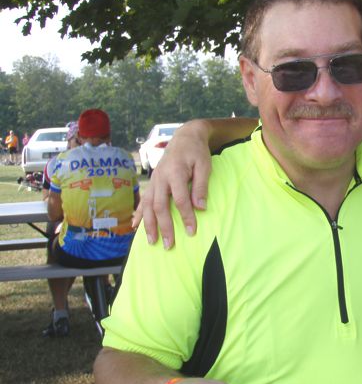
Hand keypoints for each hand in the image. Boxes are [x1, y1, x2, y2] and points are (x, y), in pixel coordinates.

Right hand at [133, 124, 211, 248]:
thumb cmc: (197, 152)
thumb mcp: (204, 166)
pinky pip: (143, 200)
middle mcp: (160, 178)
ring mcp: (154, 181)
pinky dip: (139, 214)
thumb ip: (200, 186)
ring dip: (149, 225)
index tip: (191, 231)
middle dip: (164, 227)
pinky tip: (135, 226)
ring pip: (148, 206)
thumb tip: (200, 208)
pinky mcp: (153, 183)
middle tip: (169, 245)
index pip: (180, 200)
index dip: (186, 216)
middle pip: (160, 206)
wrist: (185, 137)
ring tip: (151, 242)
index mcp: (174, 173)